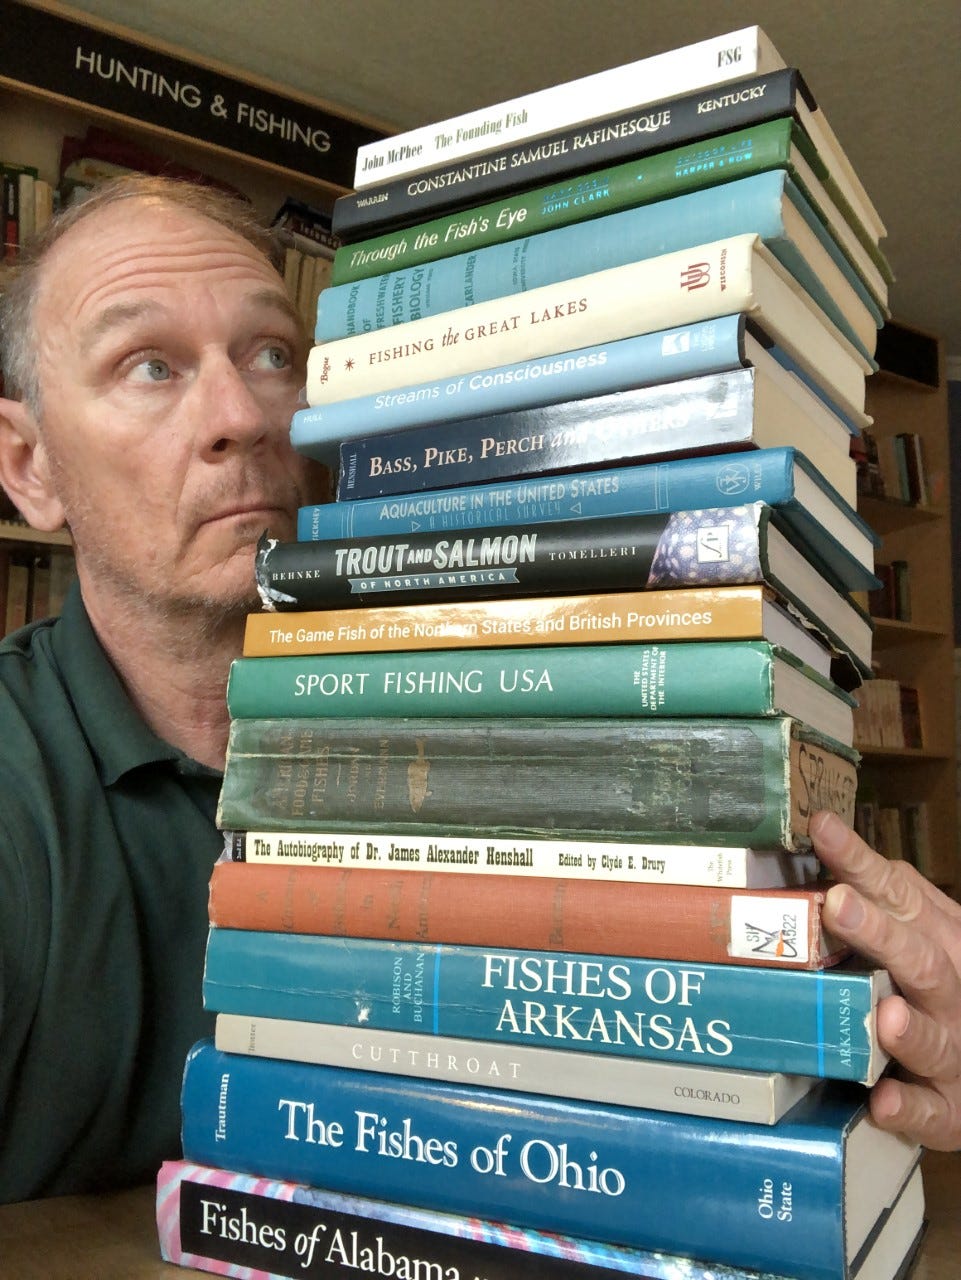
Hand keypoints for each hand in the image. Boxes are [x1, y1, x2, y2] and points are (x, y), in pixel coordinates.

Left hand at [811, 809, 960, 1148]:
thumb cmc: (942, 988)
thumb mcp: (926, 934)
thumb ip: (889, 899)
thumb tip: (833, 848)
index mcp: (942, 941)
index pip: (900, 895)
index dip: (860, 863)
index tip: (822, 830)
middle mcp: (951, 993)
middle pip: (922, 961)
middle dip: (882, 935)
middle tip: (838, 905)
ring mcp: (954, 1053)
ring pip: (936, 1040)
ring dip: (910, 1031)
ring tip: (885, 1016)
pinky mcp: (951, 1111)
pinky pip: (932, 1115)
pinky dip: (911, 1110)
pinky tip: (885, 1103)